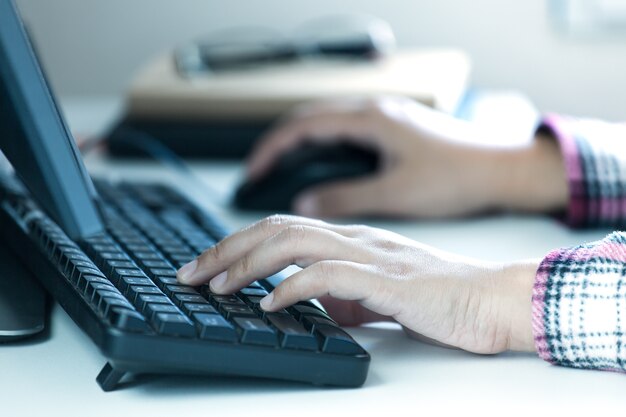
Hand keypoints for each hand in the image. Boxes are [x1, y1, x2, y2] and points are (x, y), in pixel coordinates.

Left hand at [177, 215, 537, 353]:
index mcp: (353, 239)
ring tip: (218, 285)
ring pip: (295, 243)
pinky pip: (330, 275)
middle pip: (277, 229)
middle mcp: (357, 239)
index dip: (237, 244)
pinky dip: (292, 286)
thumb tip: (304, 300)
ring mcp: (372, 255)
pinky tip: (270, 303)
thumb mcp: (376, 295)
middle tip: (191, 273)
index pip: (282, 229)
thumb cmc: (443, 297)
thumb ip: (341, 292)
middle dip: (226, 249)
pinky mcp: (389, 281)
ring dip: (248, 264)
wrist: (494, 299)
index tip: (207, 266)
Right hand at [246, 97, 567, 217]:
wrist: (503, 168)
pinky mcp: (395, 131)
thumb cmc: (459, 177)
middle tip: (258, 172)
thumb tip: (305, 203)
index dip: (271, 150)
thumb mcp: (396, 193)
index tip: (252, 173)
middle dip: (278, 145)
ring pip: (327, 124)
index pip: (303, 126)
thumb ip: (346, 196)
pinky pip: (346, 132)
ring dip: (300, 144)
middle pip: (309, 119)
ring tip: (280, 170)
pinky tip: (321, 169)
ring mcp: (386, 119)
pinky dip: (324, 148)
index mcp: (371, 121)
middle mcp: (375, 113)